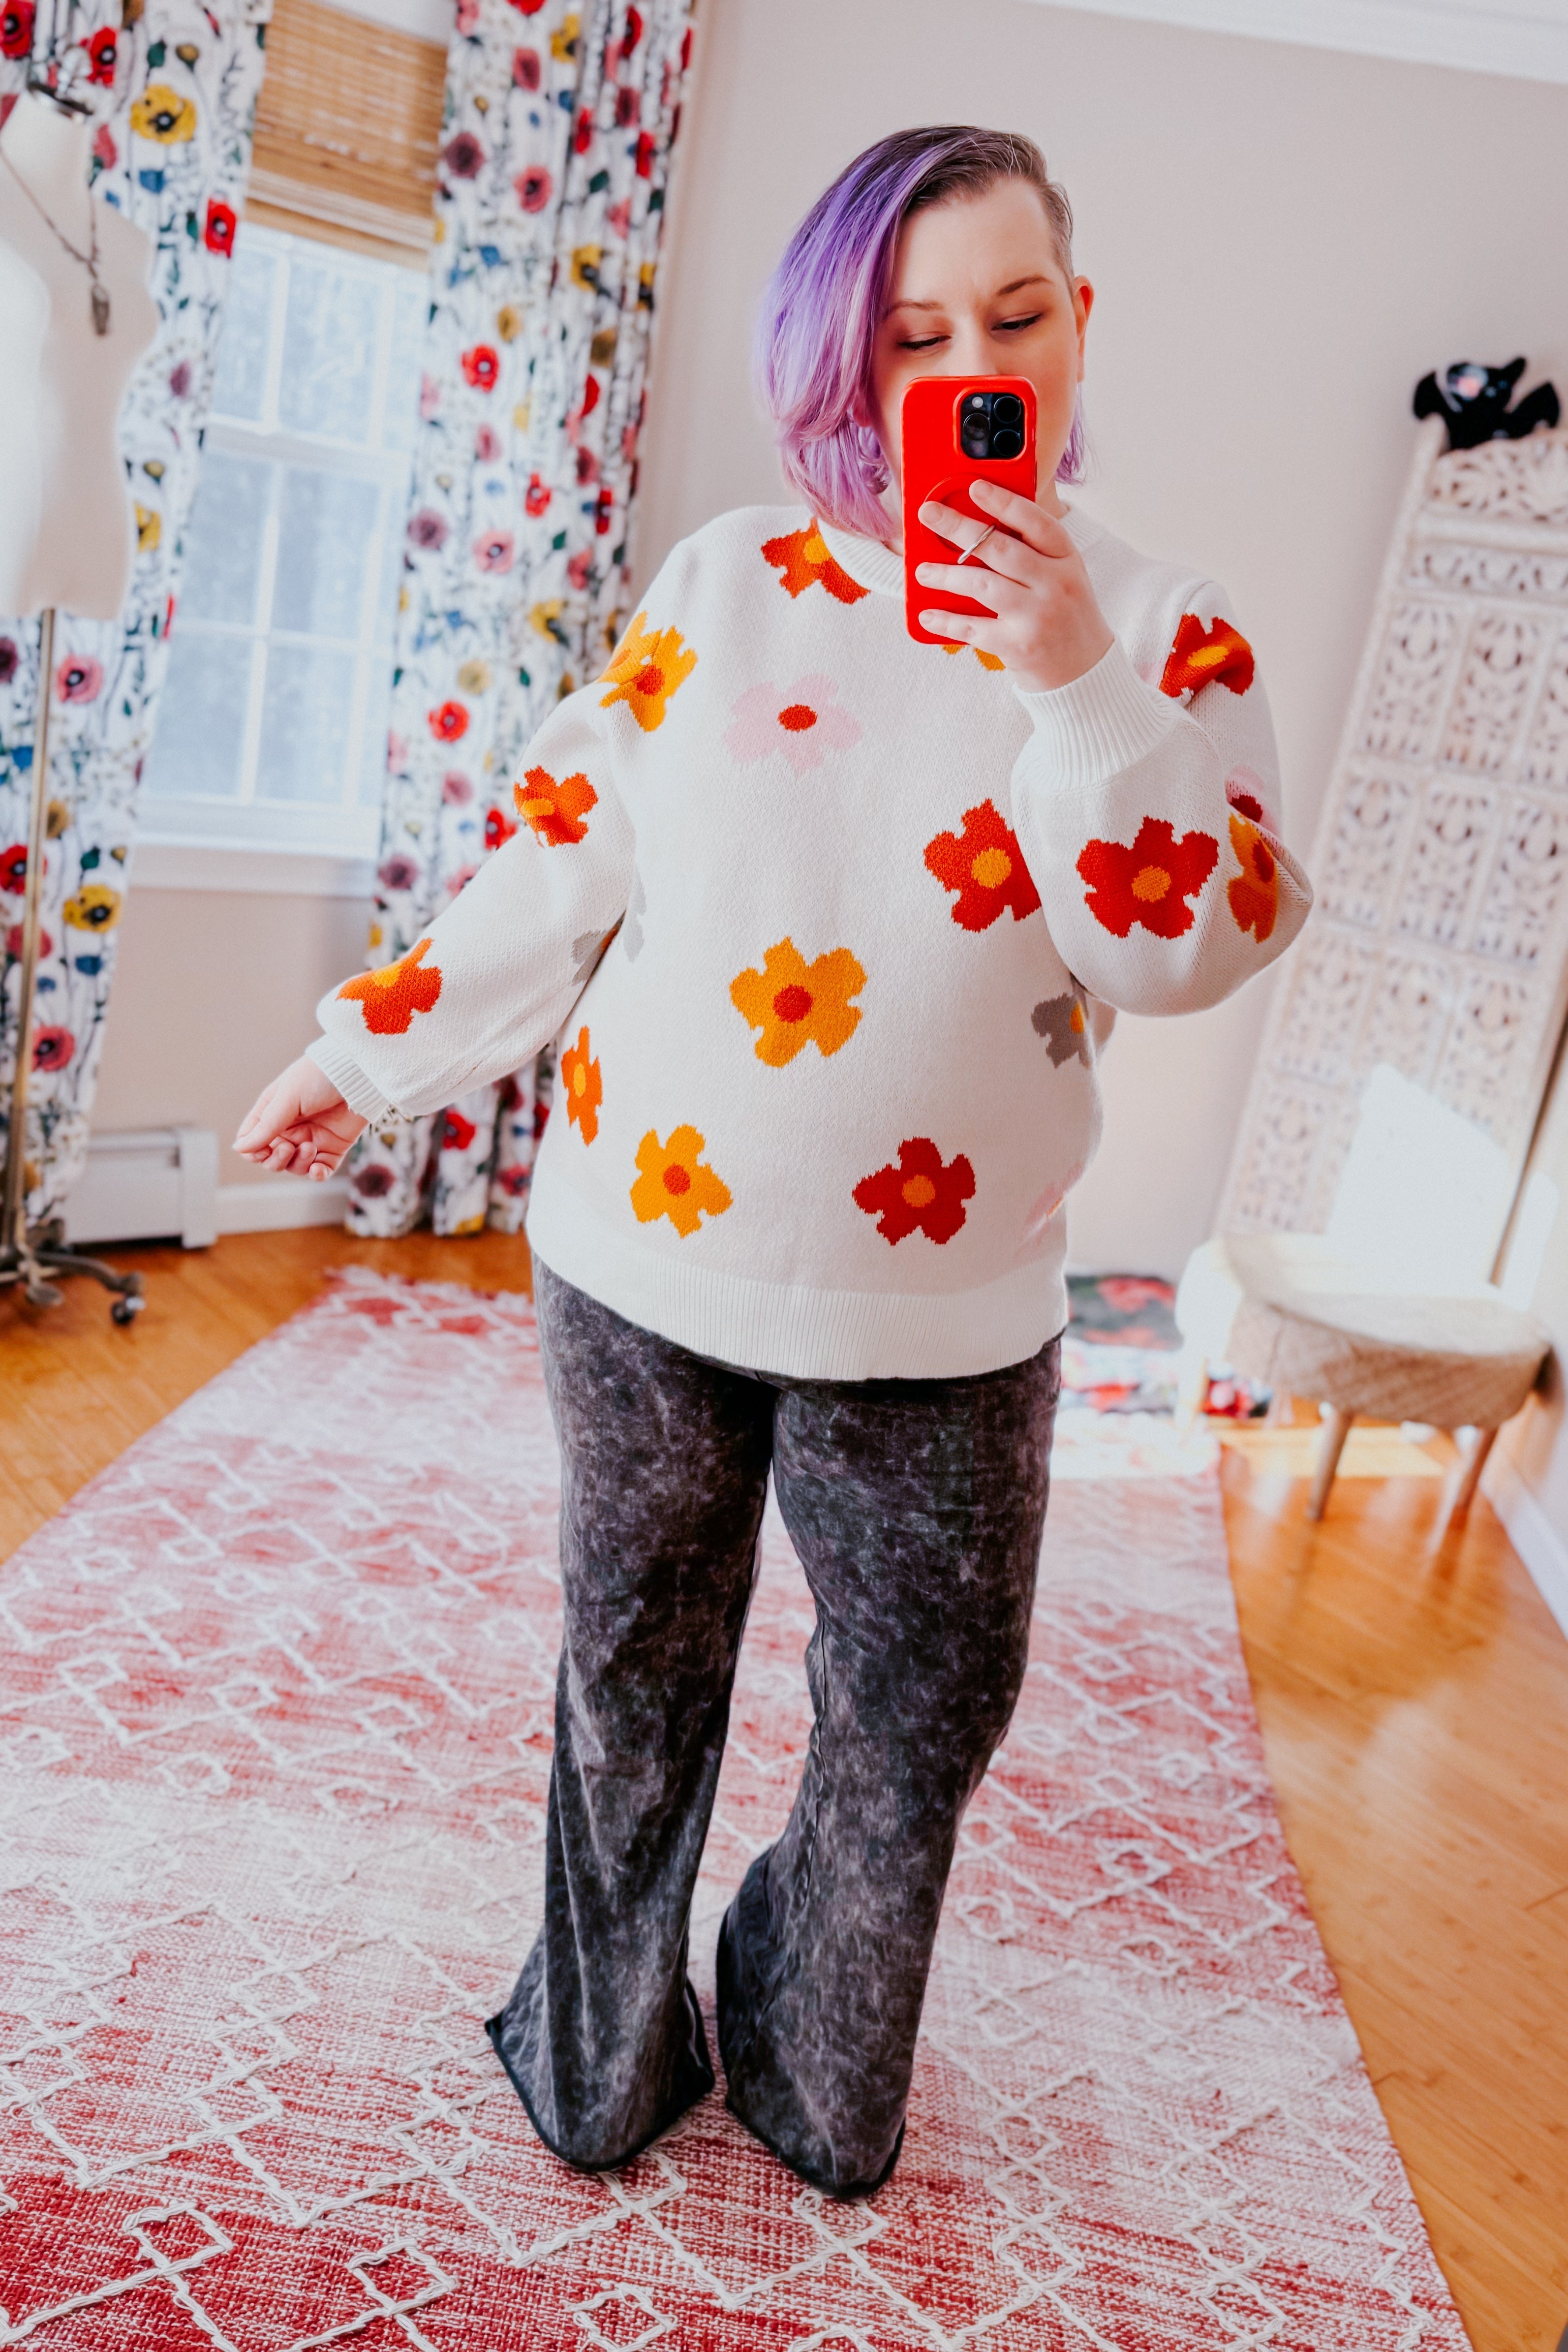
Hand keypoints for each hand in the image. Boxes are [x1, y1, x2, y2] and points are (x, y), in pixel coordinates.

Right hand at [234, 1054, 366, 1180]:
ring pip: (295, 1167)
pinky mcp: (334, 1148)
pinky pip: (320, 1171)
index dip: (253, 1151)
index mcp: (272, 1113)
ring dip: (298, 1163)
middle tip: (288, 1147)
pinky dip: (316, 1175)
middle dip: (276, 1160)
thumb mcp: (287, 1099)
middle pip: (271, 1159)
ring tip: (311, 1147)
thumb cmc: (318, 1077)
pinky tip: (317, 1170)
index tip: (263, 1147)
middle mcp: (290, 1129)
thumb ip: (265, 1126)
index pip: (252, 1142)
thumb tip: (239, 1149)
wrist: (357, 1073)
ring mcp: (312, 1139)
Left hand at [915, 477, 1114, 692]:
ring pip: (982, 585)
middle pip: (1000, 549)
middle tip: (929, 514)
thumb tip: (977, 524)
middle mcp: (1055, 584)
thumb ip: (1032, 551)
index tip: (975, 486)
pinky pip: (972, 628)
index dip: (1004, 502)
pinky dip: (946, 621)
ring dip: (946, 574)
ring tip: (922, 570)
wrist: (1085, 671)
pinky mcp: (1018, 646)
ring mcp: (1037, 616)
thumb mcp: (1062, 575)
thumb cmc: (1064, 614)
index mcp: (1067, 558)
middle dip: (959, 528)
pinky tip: (927, 614)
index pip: (1036, 522)